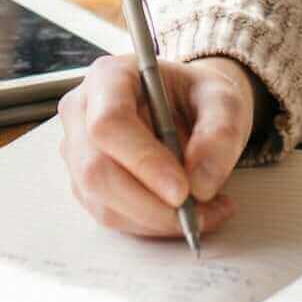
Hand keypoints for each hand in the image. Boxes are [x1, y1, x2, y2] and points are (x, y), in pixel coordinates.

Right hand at [58, 52, 257, 239]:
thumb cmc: (198, 96)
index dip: (143, 160)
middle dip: (150, 204)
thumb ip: (220, 133)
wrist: (186, 107)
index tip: (183, 190)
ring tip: (206, 213)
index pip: (109, 122)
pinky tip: (186, 214)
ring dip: (156, 220)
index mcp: (108, 77)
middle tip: (198, 214)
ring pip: (103, 202)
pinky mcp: (85, 185)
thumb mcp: (224, 100)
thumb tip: (200, 184)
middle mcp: (82, 113)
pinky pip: (112, 217)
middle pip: (96, 170)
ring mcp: (77, 152)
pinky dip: (152, 225)